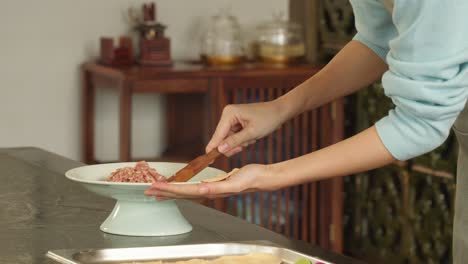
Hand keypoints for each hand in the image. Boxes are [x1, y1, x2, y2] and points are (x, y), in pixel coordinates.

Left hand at [144, 164, 275, 200]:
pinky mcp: (214, 185)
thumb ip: (218, 187)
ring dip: (171, 191)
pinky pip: (194, 187)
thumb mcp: (235, 181)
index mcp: (211, 190)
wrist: (263, 178)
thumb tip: (201, 190)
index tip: (154, 188)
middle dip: (164, 192)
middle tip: (147, 190)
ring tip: (158, 191)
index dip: (169, 190)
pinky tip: (179, 187)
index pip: (185, 191)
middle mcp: (209, 192)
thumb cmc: (252, 178)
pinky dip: (182, 187)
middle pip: (182, 193)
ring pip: (186, 192)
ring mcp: (211, 189)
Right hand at [207, 101, 286, 156]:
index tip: (207, 159)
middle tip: (246, 144)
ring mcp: (231, 118)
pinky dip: (243, 140)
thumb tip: (220, 149)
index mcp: (229, 113)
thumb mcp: (252, 133)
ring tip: (252, 138)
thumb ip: (234, 141)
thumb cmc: (267, 120)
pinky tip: (252, 137)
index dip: (214, 147)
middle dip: (234, 144)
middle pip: (222, 138)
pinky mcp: (236, 122)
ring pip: (229, 139)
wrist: (279, 112)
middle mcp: (227, 114)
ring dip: (240, 143)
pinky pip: (234, 137)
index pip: (218, 134)